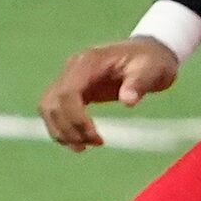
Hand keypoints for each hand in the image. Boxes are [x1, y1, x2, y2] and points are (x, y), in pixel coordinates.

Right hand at [40, 36, 182, 150]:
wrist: (149, 53)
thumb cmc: (152, 60)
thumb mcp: (153, 69)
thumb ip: (139, 83)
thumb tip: (128, 101)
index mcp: (88, 62)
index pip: (67, 92)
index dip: (75, 118)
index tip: (94, 136)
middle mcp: (72, 69)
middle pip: (52, 103)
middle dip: (68, 128)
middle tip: (92, 144)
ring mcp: (68, 78)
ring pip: (48, 108)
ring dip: (61, 131)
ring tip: (83, 147)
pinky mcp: (71, 90)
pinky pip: (55, 111)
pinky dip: (61, 128)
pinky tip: (78, 141)